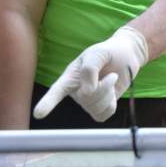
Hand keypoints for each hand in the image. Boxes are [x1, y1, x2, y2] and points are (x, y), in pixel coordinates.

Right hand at [33, 26, 148, 121]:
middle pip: (87, 98)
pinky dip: (113, 103)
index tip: (38, 113)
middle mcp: (76, 91)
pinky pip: (105, 114)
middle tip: (112, 74)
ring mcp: (87, 101)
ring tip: (111, 79)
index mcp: (70, 76)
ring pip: (96, 107)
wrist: (126, 56)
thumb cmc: (108, 52)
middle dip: (104, 86)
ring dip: (110, 92)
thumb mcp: (98, 52)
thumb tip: (86, 92)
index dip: (48, 102)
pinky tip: (112, 92)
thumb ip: (89, 69)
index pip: (57, 91)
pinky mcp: (100, 108)